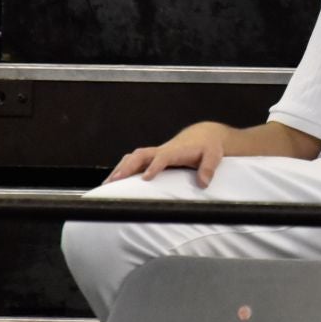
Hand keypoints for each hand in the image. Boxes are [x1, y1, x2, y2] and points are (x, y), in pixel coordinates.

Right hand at [105, 121, 235, 185]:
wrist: (203, 136)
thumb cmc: (207, 147)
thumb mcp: (213, 156)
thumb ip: (208, 168)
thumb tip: (203, 182)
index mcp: (176, 150)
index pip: (162, 157)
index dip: (154, 166)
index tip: (145, 178)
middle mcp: (162, 150)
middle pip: (140, 155)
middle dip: (127, 167)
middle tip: (114, 181)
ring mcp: (155, 154)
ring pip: (133, 157)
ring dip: (120, 169)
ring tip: (107, 184)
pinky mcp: (152, 158)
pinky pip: (133, 161)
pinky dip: (122, 169)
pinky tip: (112, 182)